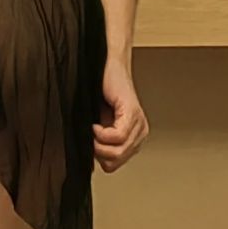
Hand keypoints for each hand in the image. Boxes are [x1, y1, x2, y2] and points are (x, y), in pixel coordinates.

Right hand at [93, 57, 148, 172]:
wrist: (105, 63)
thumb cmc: (99, 89)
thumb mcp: (98, 122)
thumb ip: (99, 142)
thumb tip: (89, 163)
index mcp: (133, 138)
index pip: (115, 165)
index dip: (97, 158)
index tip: (88, 143)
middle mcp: (139, 132)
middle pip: (116, 160)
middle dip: (97, 152)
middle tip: (88, 136)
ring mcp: (138, 123)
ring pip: (118, 151)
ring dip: (98, 143)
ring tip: (91, 129)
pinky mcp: (132, 112)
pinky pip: (118, 137)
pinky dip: (101, 134)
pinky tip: (95, 124)